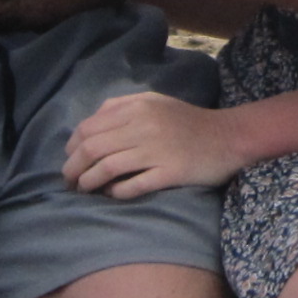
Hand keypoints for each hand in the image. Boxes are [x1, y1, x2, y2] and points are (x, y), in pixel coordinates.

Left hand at [63, 91, 246, 198]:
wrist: (228, 138)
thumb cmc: (188, 122)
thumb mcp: (154, 103)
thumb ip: (122, 106)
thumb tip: (90, 123)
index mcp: (137, 107)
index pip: (89, 128)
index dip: (72, 147)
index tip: (69, 160)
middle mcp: (144, 126)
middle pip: (93, 148)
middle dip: (73, 168)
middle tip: (69, 181)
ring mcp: (157, 150)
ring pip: (107, 167)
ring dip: (89, 182)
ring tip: (84, 190)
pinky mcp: (170, 172)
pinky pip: (133, 185)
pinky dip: (116, 192)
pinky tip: (111, 194)